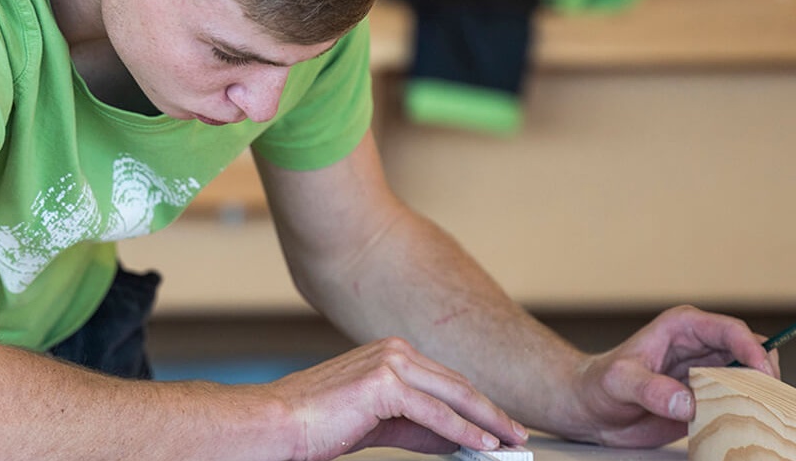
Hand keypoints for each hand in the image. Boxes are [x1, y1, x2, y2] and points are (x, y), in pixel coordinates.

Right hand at [263, 337, 526, 460]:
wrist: (278, 424)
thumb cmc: (317, 423)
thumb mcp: (381, 424)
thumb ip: (418, 427)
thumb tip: (457, 439)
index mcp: (389, 352)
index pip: (445, 380)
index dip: (476, 405)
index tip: (499, 426)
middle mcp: (393, 350)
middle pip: (456, 384)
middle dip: (491, 412)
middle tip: (518, 434)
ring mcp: (389, 362)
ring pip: (452, 395)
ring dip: (486, 421)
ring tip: (509, 441)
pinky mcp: (384, 383)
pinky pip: (435, 412)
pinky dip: (463, 431)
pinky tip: (481, 445)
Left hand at [565, 305, 772, 446]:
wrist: (589, 409)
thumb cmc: (598, 385)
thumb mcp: (619, 382)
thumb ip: (650, 389)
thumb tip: (686, 403)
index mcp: (683, 327)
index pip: (731, 331)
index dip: (753, 350)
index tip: (763, 375)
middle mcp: (701, 347)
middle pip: (752, 354)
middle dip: (764, 376)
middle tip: (766, 401)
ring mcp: (707, 373)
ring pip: (750, 379)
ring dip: (757, 395)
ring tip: (754, 415)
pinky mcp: (707, 397)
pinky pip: (738, 402)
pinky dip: (746, 412)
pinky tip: (742, 425)